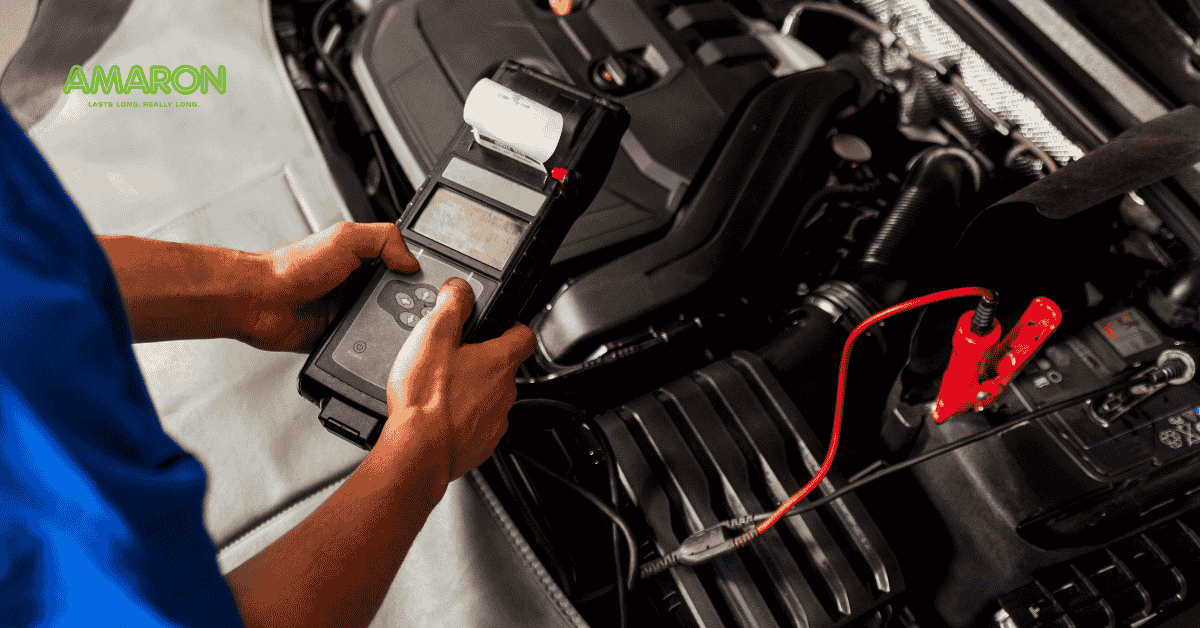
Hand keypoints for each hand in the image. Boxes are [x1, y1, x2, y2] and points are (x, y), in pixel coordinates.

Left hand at [240, 222, 419, 351]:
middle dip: (411, 305)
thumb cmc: (291, 268)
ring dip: (393, 327)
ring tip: (404, 330)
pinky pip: (366, 345)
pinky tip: (379, 343)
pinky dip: (373, 346)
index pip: (403, 265)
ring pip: (387, 324)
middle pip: (400, 297)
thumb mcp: (344, 239)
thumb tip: (413, 260)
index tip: (433, 285)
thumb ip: (384, 239)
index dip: (419, 274)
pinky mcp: (341, 337)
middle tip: (421, 311)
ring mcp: (350, 312)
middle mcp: (358, 285)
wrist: (259, 301)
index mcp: (362, 258)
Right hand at [383, 278, 536, 483]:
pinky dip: (462, 419)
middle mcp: (504, 391)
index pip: (524, 335)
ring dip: (470, 391)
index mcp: (498, 361)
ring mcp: (495, 420)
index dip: (513, 325)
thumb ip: (451, 305)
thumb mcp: (433, 335)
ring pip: (489, 397)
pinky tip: (438, 416)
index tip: (501, 323)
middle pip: (502, 367)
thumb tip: (460, 288)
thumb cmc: (426, 399)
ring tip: (439, 389)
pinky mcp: (481, 444)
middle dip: (480, 361)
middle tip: (450, 358)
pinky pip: (477, 424)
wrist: (418, 451)